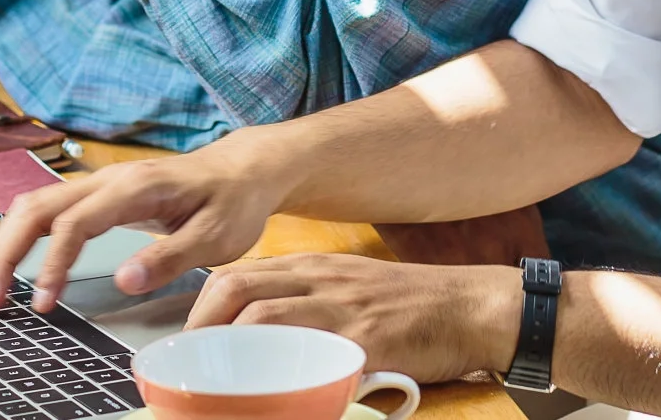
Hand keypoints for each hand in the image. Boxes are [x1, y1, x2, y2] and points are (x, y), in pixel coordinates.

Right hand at [0, 141, 285, 314]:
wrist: (241, 170)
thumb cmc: (231, 201)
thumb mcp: (216, 236)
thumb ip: (170, 257)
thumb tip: (125, 280)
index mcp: (135, 187)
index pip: (75, 223)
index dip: (52, 263)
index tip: (43, 302)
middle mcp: (108, 179)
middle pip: (37, 208)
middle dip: (6, 252)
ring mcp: (99, 184)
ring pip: (34, 205)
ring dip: (6, 244)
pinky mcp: (98, 194)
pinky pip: (46, 208)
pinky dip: (21, 235)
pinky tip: (13, 264)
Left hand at [186, 255, 522, 384]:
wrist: (471, 306)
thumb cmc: (413, 304)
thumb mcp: (351, 288)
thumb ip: (309, 305)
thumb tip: (263, 339)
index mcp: (312, 267)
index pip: (237, 274)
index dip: (202, 307)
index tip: (189, 340)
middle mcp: (318, 279)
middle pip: (234, 287)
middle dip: (199, 325)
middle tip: (190, 361)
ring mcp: (339, 307)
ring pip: (260, 316)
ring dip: (226, 350)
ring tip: (214, 380)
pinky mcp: (364, 338)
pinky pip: (307, 353)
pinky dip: (277, 373)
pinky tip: (266, 393)